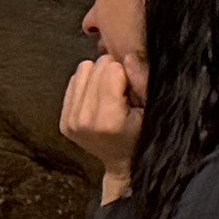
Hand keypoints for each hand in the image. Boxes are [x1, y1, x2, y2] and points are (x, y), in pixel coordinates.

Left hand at [61, 51, 145, 202]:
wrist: (124, 162)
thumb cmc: (143, 134)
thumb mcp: (153, 108)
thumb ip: (143, 81)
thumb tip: (129, 57)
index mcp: (107, 119)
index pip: (112, 69)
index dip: (128, 75)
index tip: (132, 92)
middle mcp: (84, 121)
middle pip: (97, 67)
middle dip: (113, 73)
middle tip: (123, 94)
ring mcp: (71, 122)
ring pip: (83, 69)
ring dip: (99, 77)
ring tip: (111, 95)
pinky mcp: (64, 121)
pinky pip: (74, 81)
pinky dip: (88, 85)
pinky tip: (99, 99)